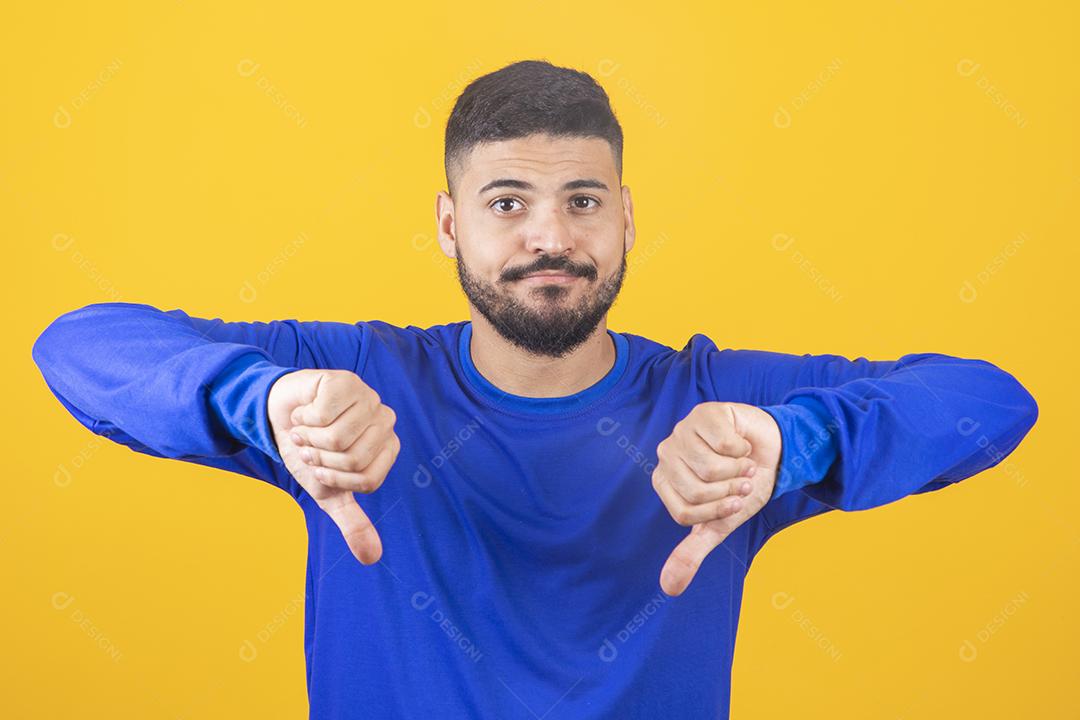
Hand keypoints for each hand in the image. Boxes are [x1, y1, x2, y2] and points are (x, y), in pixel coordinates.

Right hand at [267, 369, 399, 564]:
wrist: (278, 416)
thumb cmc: (308, 451)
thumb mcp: (328, 492)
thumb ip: (352, 522)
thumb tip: (372, 557)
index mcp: (387, 447)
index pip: (368, 480)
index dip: (336, 479)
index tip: (321, 468)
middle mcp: (384, 421)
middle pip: (354, 459)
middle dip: (320, 460)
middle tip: (310, 447)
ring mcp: (368, 398)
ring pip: (338, 438)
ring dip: (309, 439)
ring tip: (304, 430)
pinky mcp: (346, 381)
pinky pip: (325, 413)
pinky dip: (304, 418)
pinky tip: (304, 412)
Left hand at [652, 402, 780, 595]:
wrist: (774, 452)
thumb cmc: (742, 485)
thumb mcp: (720, 523)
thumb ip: (693, 552)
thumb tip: (668, 588)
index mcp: (665, 482)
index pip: (685, 512)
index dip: (716, 511)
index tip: (733, 504)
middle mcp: (667, 455)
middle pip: (697, 490)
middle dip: (729, 492)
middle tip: (741, 482)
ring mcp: (682, 431)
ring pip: (709, 467)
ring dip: (738, 471)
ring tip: (744, 465)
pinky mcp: (703, 413)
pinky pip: (723, 442)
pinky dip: (742, 449)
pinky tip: (742, 444)